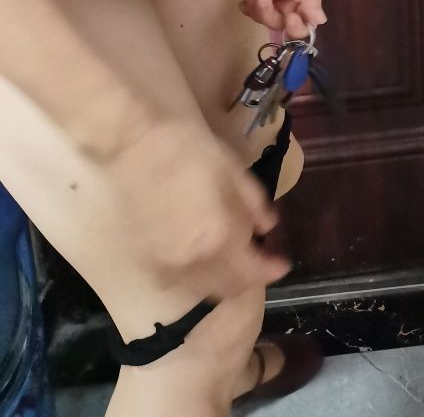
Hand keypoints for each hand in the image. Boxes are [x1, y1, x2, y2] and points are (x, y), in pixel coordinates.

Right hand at [108, 119, 290, 298]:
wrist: (137, 140)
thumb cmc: (191, 147)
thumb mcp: (234, 170)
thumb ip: (254, 204)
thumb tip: (268, 226)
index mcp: (219, 238)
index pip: (252, 272)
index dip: (271, 271)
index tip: (282, 263)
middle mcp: (192, 261)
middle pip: (226, 288)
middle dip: (247, 279)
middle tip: (257, 261)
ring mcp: (164, 261)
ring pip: (199, 288)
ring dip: (219, 282)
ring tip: (229, 261)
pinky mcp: (143, 253)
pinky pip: (171, 280)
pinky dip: (189, 278)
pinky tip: (195, 260)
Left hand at [240, 0, 327, 38]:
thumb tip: (320, 21)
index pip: (305, 22)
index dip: (297, 26)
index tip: (289, 16)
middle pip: (283, 21)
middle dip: (271, 16)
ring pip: (267, 14)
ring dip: (258, 10)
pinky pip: (255, 3)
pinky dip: (249, 6)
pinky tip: (244, 1)